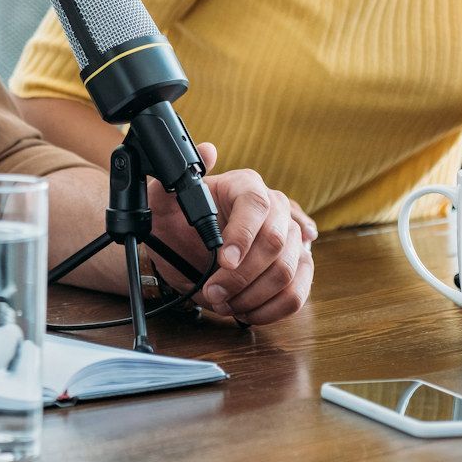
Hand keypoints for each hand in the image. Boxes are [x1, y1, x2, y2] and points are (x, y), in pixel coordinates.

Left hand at [149, 143, 312, 325]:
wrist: (184, 249)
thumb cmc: (176, 222)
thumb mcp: (164, 201)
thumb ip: (175, 179)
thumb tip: (207, 151)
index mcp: (246, 185)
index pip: (256, 204)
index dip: (242, 235)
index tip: (223, 261)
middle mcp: (276, 207)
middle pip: (276, 242)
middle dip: (242, 276)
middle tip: (213, 291)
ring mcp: (292, 238)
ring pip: (288, 271)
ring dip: (252, 295)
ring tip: (224, 302)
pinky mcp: (298, 267)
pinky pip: (297, 292)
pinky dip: (271, 309)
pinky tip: (246, 310)